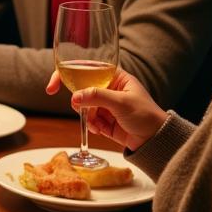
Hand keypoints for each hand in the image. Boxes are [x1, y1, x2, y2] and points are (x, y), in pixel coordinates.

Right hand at [45, 69, 167, 151]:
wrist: (156, 141)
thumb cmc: (146, 116)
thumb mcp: (121, 102)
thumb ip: (97, 97)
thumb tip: (75, 97)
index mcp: (115, 77)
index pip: (87, 69)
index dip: (69, 73)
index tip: (55, 85)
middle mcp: (109, 89)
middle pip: (82, 88)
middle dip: (78, 100)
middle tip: (77, 108)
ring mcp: (106, 105)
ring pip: (84, 106)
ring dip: (86, 115)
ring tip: (97, 123)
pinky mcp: (105, 120)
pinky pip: (89, 119)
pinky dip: (91, 125)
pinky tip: (101, 130)